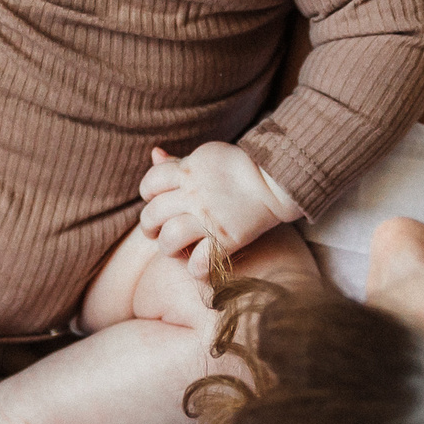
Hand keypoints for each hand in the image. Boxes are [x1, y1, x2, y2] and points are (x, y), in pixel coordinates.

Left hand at [137, 143, 302, 271]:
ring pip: (170, 238)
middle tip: (155, 232)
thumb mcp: (206, 156)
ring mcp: (209, 218)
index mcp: (188, 170)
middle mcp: (194, 194)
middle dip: (149, 226)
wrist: (276, 180)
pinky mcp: (226, 239)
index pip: (150, 184)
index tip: (155, 201)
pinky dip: (196, 269)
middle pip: (153, 213)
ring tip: (173, 249)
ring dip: (167, 247)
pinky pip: (199, 263)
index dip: (147, 195)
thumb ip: (178, 161)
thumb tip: (154, 153)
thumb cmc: (239, 167)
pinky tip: (199, 266)